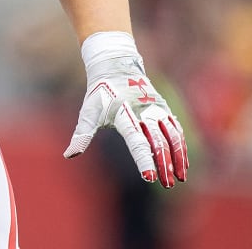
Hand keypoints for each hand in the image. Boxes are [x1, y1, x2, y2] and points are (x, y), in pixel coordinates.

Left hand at [64, 31, 187, 187]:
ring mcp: (156, 109)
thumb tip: (68, 155)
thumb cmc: (99, 94)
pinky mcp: (164, 108)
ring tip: (179, 179)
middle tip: (166, 185)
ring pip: (172, 135)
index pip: (135, 139)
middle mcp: (143, 110)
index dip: (143, 158)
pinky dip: (181, 147)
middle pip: (157, 140)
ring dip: (177, 158)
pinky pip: (177, 129)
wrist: (116, 66)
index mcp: (123, 112)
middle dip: (163, 164)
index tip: (149, 177)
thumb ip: (82, 134)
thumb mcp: (89, 111)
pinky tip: (182, 164)